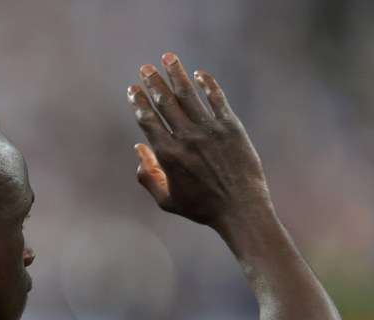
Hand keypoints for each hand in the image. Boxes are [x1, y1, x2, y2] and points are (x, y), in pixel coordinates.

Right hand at [128, 52, 270, 226]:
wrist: (240, 208)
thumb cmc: (201, 207)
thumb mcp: (166, 200)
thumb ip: (147, 175)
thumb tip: (138, 148)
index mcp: (168, 155)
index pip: (148, 121)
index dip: (139, 102)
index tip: (133, 89)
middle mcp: (187, 138)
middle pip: (166, 102)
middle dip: (153, 82)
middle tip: (145, 67)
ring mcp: (210, 130)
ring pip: (189, 94)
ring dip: (176, 74)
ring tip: (168, 58)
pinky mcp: (231, 126)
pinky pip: (216, 98)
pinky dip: (207, 84)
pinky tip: (199, 74)